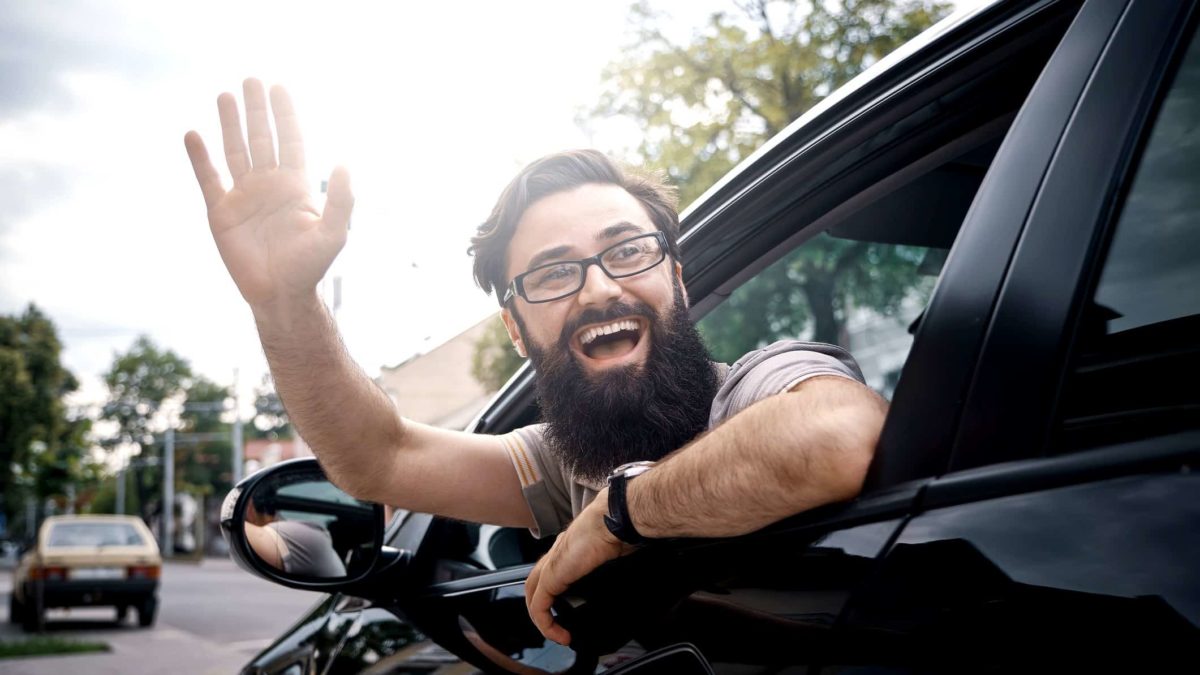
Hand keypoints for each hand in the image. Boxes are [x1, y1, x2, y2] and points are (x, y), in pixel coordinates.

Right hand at [183, 79, 353, 310]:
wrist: (280, 295)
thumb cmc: (310, 267)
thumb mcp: (333, 234)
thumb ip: (342, 200)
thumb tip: (345, 163)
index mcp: (296, 186)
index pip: (290, 141)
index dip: (285, 115)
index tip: (278, 88)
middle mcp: (269, 185)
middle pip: (262, 138)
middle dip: (257, 110)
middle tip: (251, 80)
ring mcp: (244, 197)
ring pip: (235, 151)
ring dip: (230, 124)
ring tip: (225, 96)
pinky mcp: (221, 213)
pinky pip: (209, 179)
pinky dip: (200, 158)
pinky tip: (194, 135)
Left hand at [524, 489, 632, 644]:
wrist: (615, 520)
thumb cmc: (620, 527)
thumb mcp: (615, 552)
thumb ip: (611, 562)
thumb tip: (626, 572)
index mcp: (571, 546)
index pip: (553, 570)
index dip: (555, 591)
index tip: (571, 609)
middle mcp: (558, 553)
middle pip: (536, 583)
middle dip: (542, 607)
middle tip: (558, 626)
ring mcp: (552, 563)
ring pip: (533, 594)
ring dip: (542, 618)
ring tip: (558, 634)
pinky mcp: (552, 576)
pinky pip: (540, 606)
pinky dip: (546, 624)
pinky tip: (560, 635)